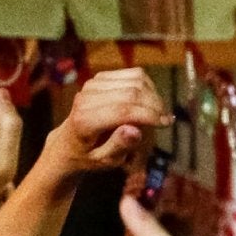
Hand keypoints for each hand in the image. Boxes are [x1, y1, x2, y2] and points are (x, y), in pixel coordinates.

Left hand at [47, 69, 167, 180]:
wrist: (68, 142)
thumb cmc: (89, 155)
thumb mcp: (104, 161)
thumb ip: (119, 146)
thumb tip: (135, 131)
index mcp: (85, 121)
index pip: (124, 110)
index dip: (150, 115)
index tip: (167, 123)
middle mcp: (86, 98)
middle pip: (133, 92)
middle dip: (155, 105)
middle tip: (165, 119)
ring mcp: (92, 85)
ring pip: (136, 80)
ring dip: (153, 95)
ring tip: (158, 112)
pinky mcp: (100, 78)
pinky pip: (133, 74)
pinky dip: (147, 86)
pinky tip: (148, 101)